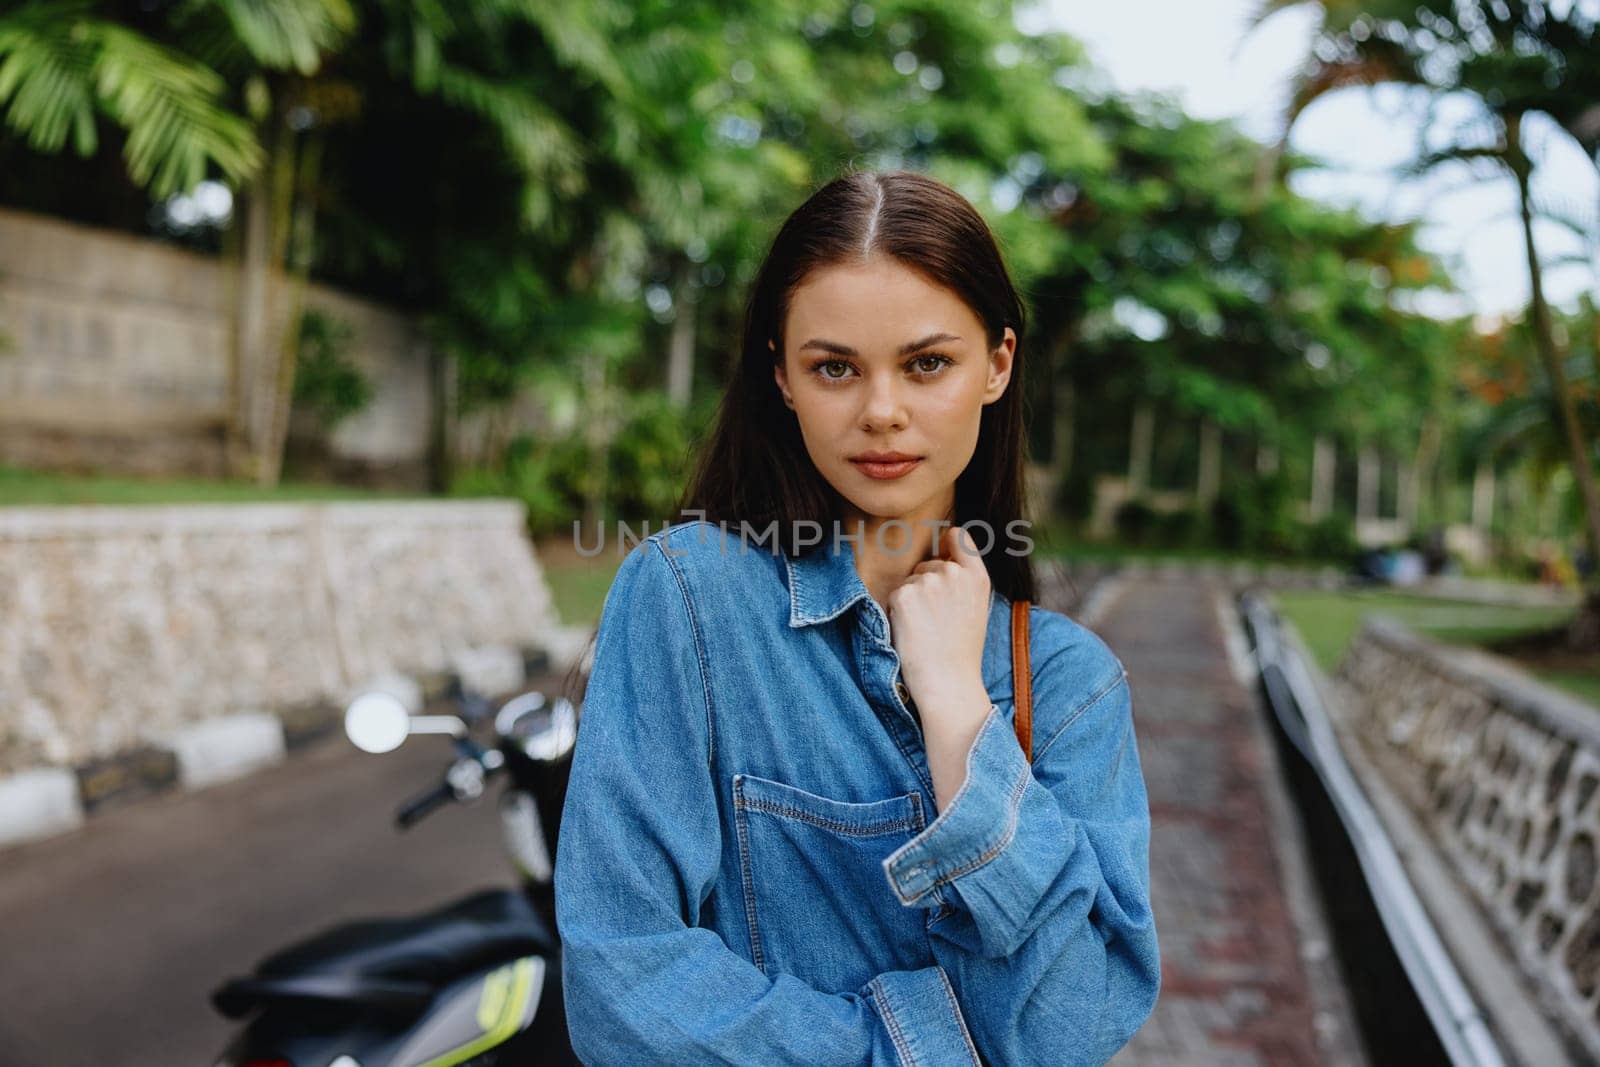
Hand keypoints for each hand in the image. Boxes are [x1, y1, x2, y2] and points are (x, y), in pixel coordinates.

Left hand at [885, 524, 992, 742]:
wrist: (949, 683)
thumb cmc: (961, 652)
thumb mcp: (976, 608)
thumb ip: (963, 579)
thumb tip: (940, 557)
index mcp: (977, 577)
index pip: (958, 537)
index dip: (947, 543)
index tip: (941, 551)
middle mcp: (954, 573)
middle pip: (927, 565)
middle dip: (925, 584)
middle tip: (936, 620)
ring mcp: (928, 582)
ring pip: (910, 581)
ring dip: (911, 599)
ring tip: (926, 628)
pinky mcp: (904, 595)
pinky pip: (895, 595)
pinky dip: (897, 612)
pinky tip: (912, 631)